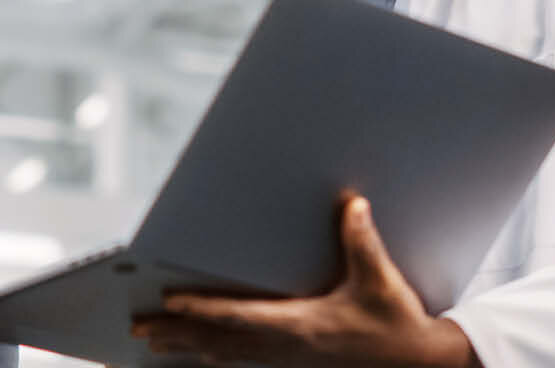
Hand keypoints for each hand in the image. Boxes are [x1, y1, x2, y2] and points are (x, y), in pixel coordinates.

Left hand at [132, 196, 478, 367]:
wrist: (415, 363)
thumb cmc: (395, 323)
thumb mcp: (379, 280)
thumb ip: (362, 240)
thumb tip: (352, 203)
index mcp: (302, 325)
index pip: (240, 316)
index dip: (202, 308)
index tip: (169, 300)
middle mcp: (287, 346)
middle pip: (219, 340)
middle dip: (177, 332)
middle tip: (139, 327)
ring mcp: (288, 358)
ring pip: (225, 354)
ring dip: (187, 346)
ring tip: (153, 341)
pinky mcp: (294, 362)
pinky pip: (242, 359)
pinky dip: (213, 354)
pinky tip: (198, 353)